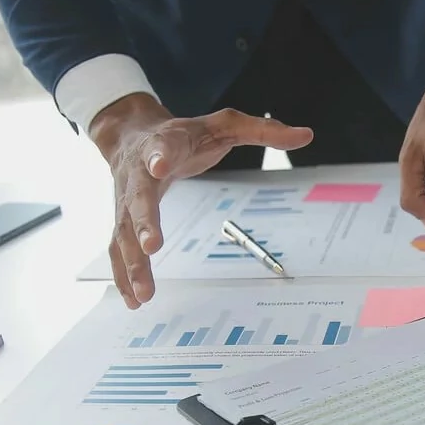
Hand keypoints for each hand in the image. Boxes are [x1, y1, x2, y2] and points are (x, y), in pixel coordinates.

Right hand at [89, 94, 313, 308]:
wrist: (132, 132)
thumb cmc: (186, 133)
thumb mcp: (226, 124)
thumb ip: (263, 130)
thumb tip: (306, 135)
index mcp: (165, 144)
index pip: (163, 148)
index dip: (160, 155)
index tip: (159, 165)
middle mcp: (138, 173)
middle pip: (137, 198)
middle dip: (143, 222)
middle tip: (152, 246)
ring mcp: (126, 199)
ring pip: (124, 232)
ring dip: (132, 263)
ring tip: (144, 294)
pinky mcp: (122, 218)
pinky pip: (118, 248)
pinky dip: (123, 274)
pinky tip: (132, 300)